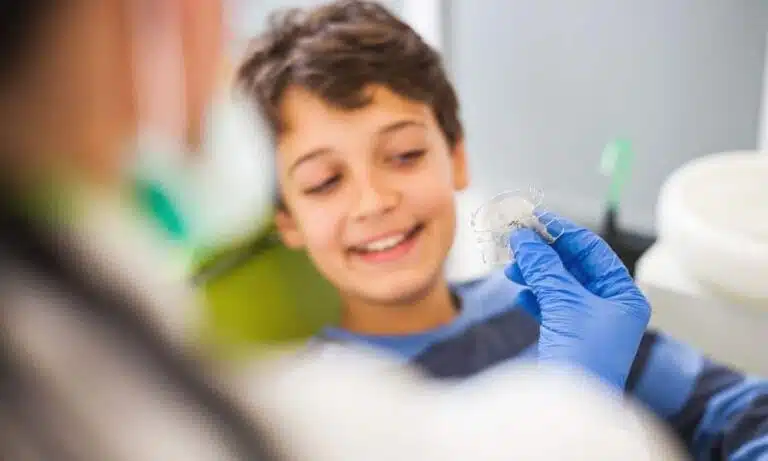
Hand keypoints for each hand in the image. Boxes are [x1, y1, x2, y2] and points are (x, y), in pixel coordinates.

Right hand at [504, 212, 650, 389]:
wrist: (573, 410)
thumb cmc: (583, 358)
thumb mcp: (564, 304)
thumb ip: (545, 267)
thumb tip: (525, 238)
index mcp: (624, 295)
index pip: (591, 250)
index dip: (561, 231)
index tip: (534, 217)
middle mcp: (611, 306)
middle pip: (573, 265)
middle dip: (543, 253)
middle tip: (515, 238)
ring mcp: (591, 321)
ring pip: (559, 284)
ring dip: (535, 273)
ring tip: (511, 269)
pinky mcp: (571, 336)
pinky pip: (552, 305)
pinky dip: (535, 296)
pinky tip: (520, 294)